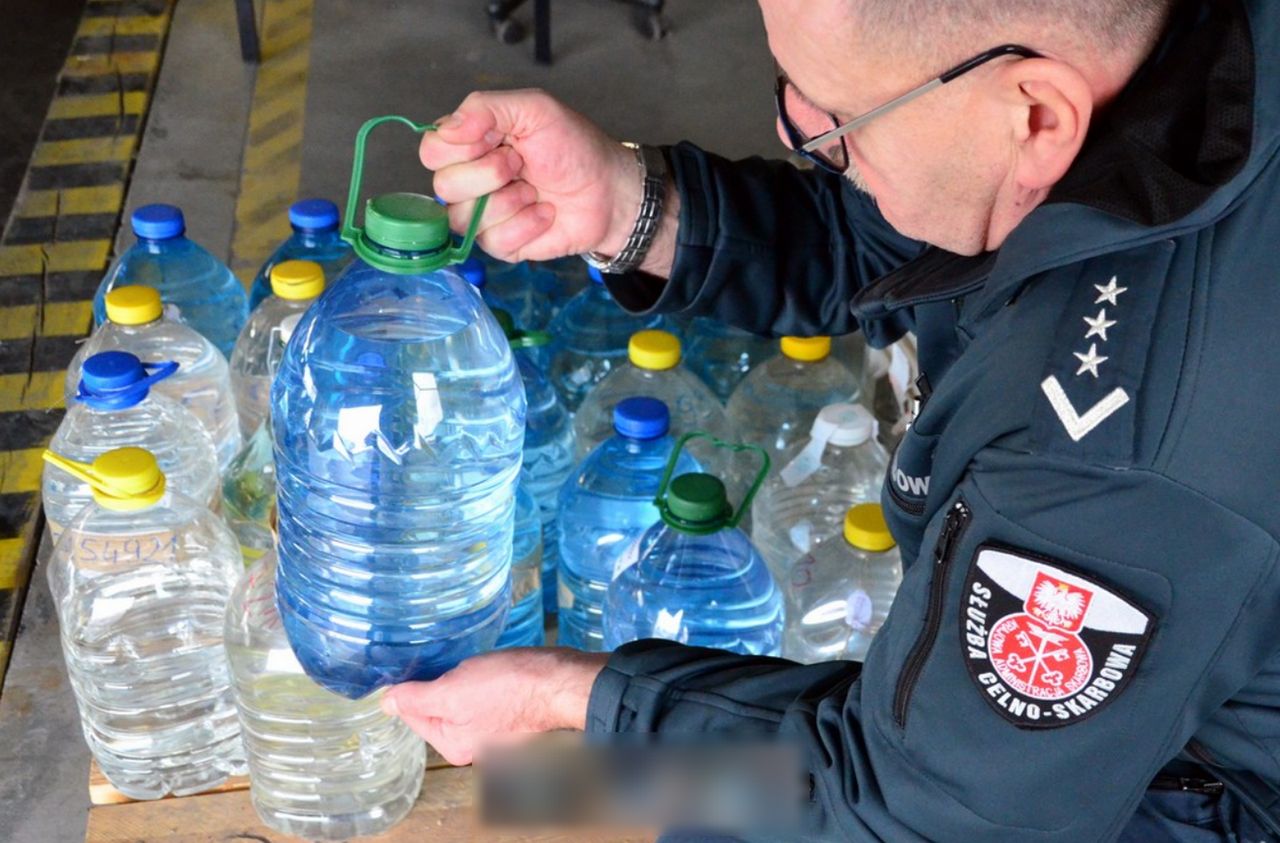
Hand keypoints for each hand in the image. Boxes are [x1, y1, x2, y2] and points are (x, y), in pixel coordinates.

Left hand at [381, 647, 608, 765]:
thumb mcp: (452, 690)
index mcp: (452, 745)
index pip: (414, 712)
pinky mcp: (509, 712)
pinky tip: (489, 666)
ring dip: (460, 678)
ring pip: (460, 698)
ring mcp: (492, 728)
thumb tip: (386, 703)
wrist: (559, 681)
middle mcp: (471, 743)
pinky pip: (482, 694)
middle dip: (439, 681)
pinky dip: (480, 678)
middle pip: (437, 706)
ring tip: (471, 662)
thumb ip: (416, 699)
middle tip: (447, 659)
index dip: (411, 687)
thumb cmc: (508, 687)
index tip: (417, 663)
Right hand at [423, 90, 675, 271]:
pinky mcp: (501, 244)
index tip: (497, 139)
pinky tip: (545, 213)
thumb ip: (486, 108)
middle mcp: (469, 179)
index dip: (460, 148)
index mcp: (470, 143)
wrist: (608, 190)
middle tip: (522, 164)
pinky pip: (493, 242)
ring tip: (535, 190)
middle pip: (444, 186)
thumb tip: (447, 128)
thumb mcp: (534, 109)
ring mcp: (483, 214)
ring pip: (464, 218)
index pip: (431, 149)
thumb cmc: (573, 147)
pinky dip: (526, 225)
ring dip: (508, 201)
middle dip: (491, 173)